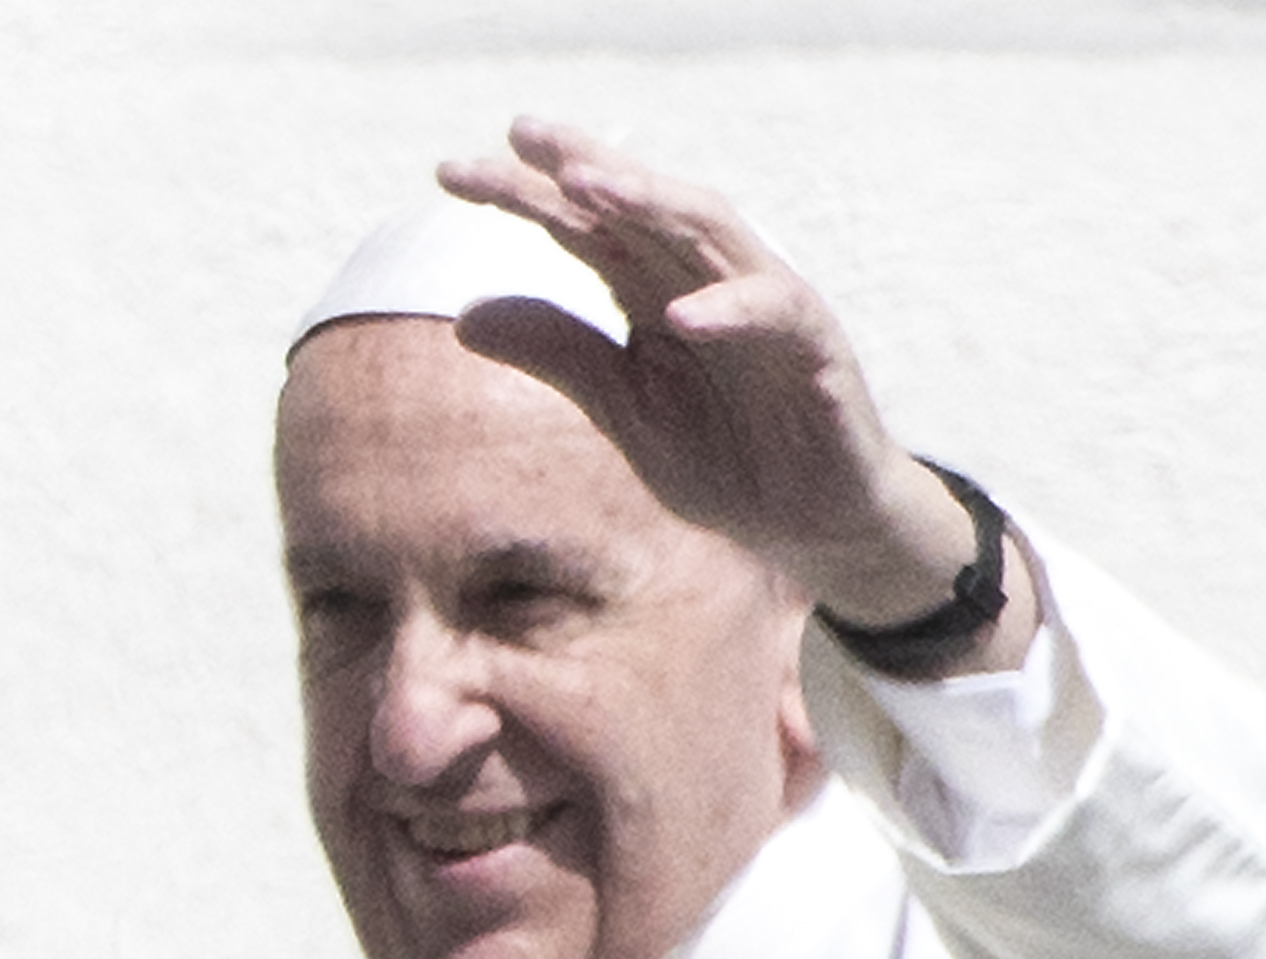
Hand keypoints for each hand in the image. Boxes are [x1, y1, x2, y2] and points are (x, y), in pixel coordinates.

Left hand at [435, 119, 1024, 649]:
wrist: (806, 520)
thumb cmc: (722, 454)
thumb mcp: (622, 408)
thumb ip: (559, 357)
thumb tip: (462, 317)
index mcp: (654, 291)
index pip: (585, 228)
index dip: (524, 195)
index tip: (449, 173)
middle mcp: (707, 280)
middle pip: (641, 207)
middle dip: (585, 164)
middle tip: (522, 132)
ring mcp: (765, 307)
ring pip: (710, 232)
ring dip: (651, 204)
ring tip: (587, 183)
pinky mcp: (815, 348)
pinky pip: (776, 314)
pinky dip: (732, 309)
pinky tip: (682, 315)